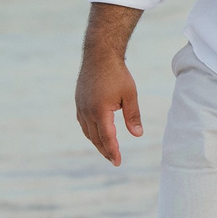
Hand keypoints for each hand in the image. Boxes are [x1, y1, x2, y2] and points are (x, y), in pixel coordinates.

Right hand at [76, 50, 141, 165]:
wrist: (99, 55)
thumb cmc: (117, 74)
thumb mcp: (130, 95)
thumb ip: (133, 116)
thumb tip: (138, 135)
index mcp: (100, 111)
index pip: (107, 138)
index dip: (113, 151)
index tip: (118, 162)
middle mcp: (87, 111)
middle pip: (96, 138)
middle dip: (105, 150)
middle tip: (114, 160)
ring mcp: (81, 106)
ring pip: (88, 132)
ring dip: (97, 142)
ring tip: (107, 150)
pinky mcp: (79, 101)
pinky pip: (83, 123)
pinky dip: (90, 132)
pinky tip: (96, 133)